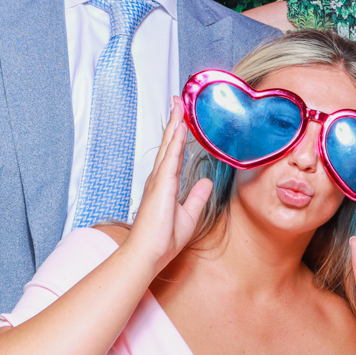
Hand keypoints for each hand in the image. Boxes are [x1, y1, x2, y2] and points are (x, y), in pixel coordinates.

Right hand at [123, 100, 212, 273]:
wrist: (147, 254)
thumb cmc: (163, 239)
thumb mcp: (189, 215)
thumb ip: (197, 197)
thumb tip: (207, 182)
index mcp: (165, 184)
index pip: (174, 152)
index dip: (177, 133)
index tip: (181, 116)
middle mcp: (160, 178)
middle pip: (169, 143)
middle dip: (174, 120)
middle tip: (178, 100)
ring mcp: (159, 180)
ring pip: (169, 145)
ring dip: (174, 124)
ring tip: (179, 104)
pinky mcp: (161, 185)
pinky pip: (170, 158)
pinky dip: (175, 141)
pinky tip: (180, 127)